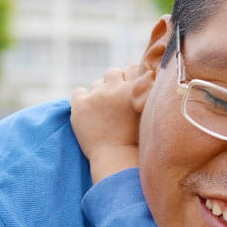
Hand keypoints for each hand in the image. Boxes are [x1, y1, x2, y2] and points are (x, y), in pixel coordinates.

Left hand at [71, 63, 140, 181]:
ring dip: (100, 92)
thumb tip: (144, 81)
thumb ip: (145, 94)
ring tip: (103, 111)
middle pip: (113, 72)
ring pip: (96, 83)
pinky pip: (79, 92)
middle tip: (115, 100)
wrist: (117, 158)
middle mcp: (116, 87)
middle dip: (114, 83)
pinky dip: (82, 98)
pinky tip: (88, 110)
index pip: (132, 68)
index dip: (130, 78)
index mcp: (135, 88)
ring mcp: (97, 95)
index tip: (129, 88)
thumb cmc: (138, 140)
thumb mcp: (148, 112)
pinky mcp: (80, 105)